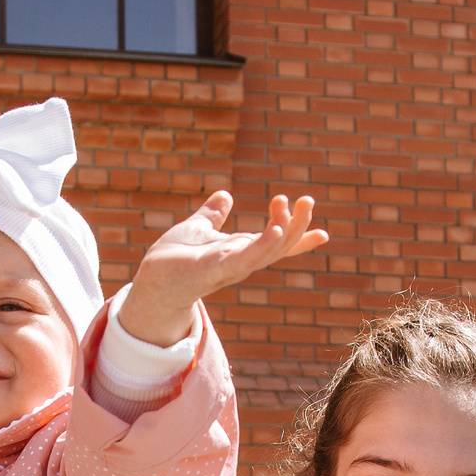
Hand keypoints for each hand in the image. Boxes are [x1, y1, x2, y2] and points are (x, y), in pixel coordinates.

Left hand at [121, 190, 328, 345]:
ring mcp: (231, 266)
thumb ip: (212, 215)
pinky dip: (264, 245)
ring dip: (286, 229)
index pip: (277, 245)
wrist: (152, 280)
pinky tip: (277, 230)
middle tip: (308, 199)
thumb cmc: (174, 259)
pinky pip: (246, 258)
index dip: (300, 238)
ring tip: (295, 205)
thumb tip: (225, 195)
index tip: (323, 232)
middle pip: (280, 246)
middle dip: (298, 225)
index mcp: (241, 250)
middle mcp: (241, 260)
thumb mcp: (198, 229)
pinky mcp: (215, 269)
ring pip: (269, 250)